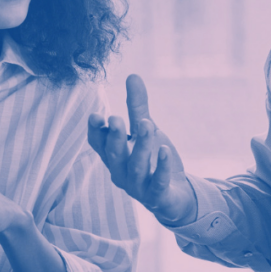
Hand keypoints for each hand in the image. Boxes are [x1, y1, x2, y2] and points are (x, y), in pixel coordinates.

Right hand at [87, 74, 195, 224]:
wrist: (175, 195)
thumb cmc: (153, 159)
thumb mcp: (145, 129)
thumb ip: (137, 106)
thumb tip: (132, 75)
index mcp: (114, 155)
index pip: (98, 144)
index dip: (96, 131)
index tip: (97, 116)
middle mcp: (121, 172)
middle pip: (114, 155)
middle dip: (115, 137)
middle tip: (116, 119)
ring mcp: (138, 187)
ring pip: (136, 167)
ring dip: (140, 146)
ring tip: (148, 125)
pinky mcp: (157, 196)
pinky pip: (157, 183)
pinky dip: (161, 168)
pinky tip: (166, 151)